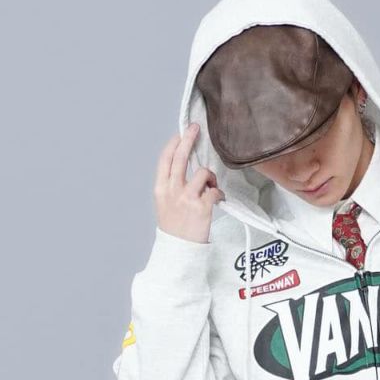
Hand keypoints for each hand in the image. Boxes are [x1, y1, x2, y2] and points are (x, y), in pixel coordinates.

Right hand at [154, 122, 224, 244]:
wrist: (179, 251)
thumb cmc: (175, 229)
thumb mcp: (165, 205)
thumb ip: (172, 186)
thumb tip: (186, 168)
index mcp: (161, 189)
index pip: (165, 160)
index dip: (173, 144)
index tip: (180, 134)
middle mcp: (172, 191)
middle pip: (180, 158)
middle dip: (189, 139)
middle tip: (196, 128)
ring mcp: (187, 198)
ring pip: (202, 173)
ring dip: (210, 178)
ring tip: (211, 188)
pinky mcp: (202, 207)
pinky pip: (215, 191)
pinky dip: (219, 194)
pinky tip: (219, 200)